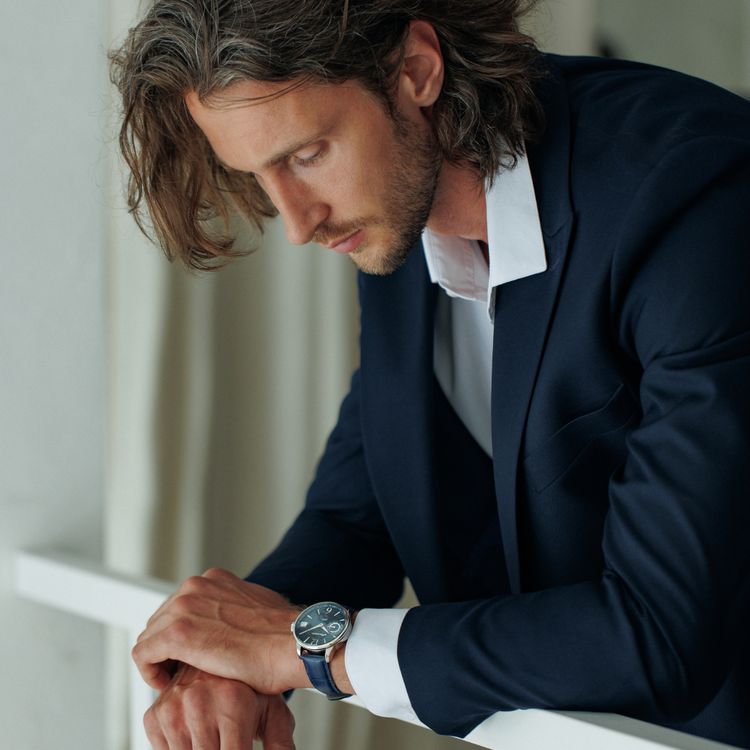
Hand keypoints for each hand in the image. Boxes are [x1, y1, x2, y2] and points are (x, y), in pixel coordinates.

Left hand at [132, 568, 304, 694]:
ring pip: (150, 637)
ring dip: (160, 661)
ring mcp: (185, 606)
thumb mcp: (258, 607)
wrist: (293, 643)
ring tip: (177, 680)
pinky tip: (167, 684)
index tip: (189, 655)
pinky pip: (143, 654)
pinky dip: (150, 672)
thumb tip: (233, 621)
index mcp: (214, 578)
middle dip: (167, 648)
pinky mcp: (177, 632)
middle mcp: (196, 585)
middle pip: (161, 620)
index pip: (180, 606)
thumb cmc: (283, 635)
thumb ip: (235, 608)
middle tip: (180, 672)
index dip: (180, 635)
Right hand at [144, 663, 294, 749]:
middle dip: (219, 749)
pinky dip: (179, 749)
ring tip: (215, 734)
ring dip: (200, 747)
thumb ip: (279, 743)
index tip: (240, 748)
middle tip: (226, 738)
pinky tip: (195, 735)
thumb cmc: (248, 689)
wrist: (220, 658)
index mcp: (232, 702)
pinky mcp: (154, 715)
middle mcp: (199, 702)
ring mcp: (173, 708)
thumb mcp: (271, 712)